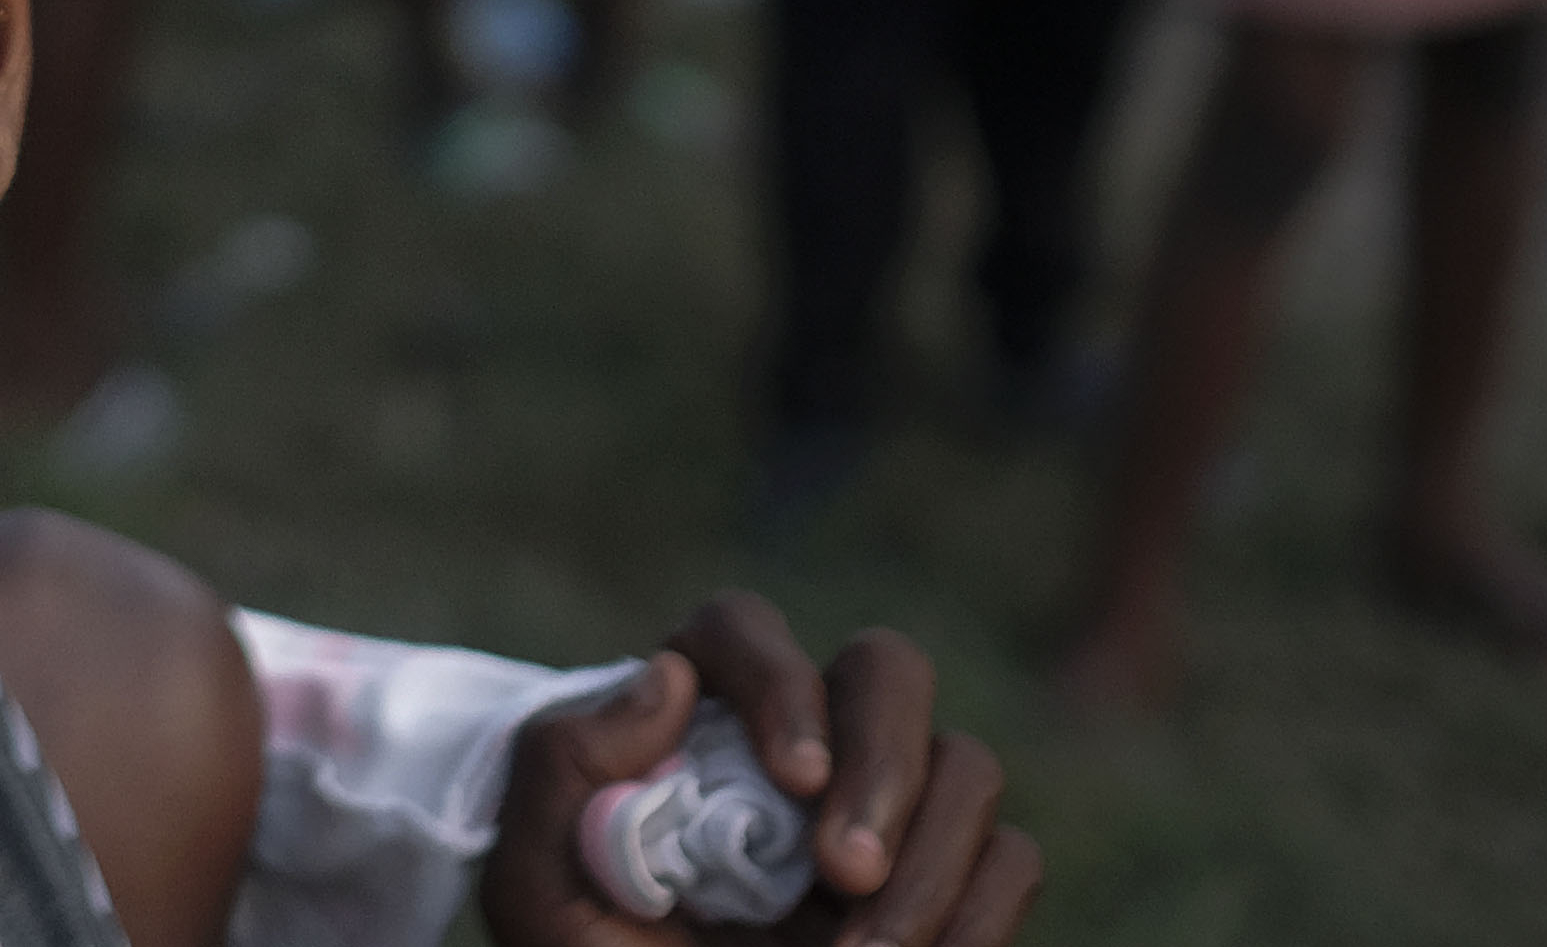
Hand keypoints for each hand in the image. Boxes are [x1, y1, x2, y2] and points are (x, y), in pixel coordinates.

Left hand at [481, 598, 1035, 946]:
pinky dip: (982, 911)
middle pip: (888, 667)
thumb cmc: (593, 945)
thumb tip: (666, 677)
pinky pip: (1012, 857)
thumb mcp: (534, 881)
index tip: (793, 779)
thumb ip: (559, 768)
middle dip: (883, 764)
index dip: (780, 684)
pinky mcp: (952, 875)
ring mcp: (890, 801)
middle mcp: (808, 735)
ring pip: (968, 764)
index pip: (741, 630)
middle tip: (847, 873)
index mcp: (698, 708)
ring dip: (932, 863)